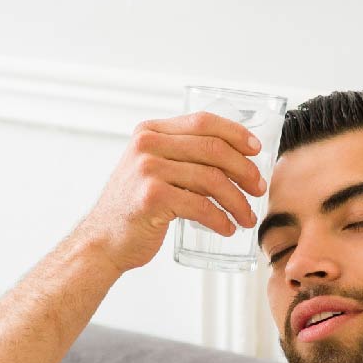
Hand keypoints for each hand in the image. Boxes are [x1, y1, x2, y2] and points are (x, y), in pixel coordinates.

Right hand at [70, 112, 266, 273]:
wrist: (103, 240)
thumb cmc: (134, 209)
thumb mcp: (152, 170)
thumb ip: (181, 157)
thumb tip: (234, 160)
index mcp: (150, 132)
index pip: (203, 122)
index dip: (236, 134)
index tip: (256, 151)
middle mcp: (147, 145)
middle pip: (213, 149)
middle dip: (244, 170)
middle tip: (259, 189)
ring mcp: (148, 169)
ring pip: (212, 179)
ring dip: (237, 201)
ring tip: (246, 217)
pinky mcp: (152, 196)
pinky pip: (201, 205)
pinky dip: (220, 219)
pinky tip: (227, 228)